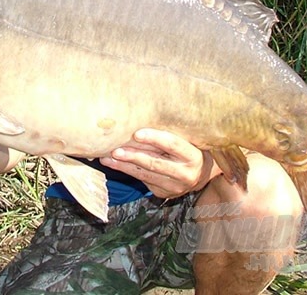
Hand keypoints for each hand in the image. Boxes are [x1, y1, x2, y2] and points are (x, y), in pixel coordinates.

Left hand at [99, 128, 215, 198]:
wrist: (200, 174)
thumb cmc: (187, 148)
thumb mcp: (186, 139)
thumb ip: (170, 131)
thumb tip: (139, 114)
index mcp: (194, 156)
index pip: (173, 145)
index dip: (155, 138)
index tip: (136, 133)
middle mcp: (186, 174)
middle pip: (156, 163)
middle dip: (134, 156)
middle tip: (115, 149)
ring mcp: (175, 187)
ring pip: (145, 174)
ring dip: (123, 165)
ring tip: (106, 157)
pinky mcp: (163, 193)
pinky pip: (142, 180)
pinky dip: (126, 170)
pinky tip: (112, 163)